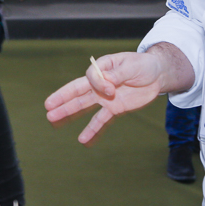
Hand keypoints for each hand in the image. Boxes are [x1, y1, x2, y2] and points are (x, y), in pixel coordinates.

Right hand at [45, 52, 167, 143]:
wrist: (156, 75)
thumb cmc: (143, 65)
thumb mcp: (132, 66)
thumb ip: (118, 74)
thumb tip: (106, 84)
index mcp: (101, 67)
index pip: (90, 77)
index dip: (98, 84)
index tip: (112, 88)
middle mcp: (99, 83)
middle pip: (77, 91)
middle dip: (62, 98)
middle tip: (47, 106)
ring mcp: (104, 97)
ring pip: (83, 105)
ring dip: (68, 112)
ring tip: (52, 119)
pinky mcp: (113, 108)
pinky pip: (100, 120)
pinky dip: (92, 130)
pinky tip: (83, 139)